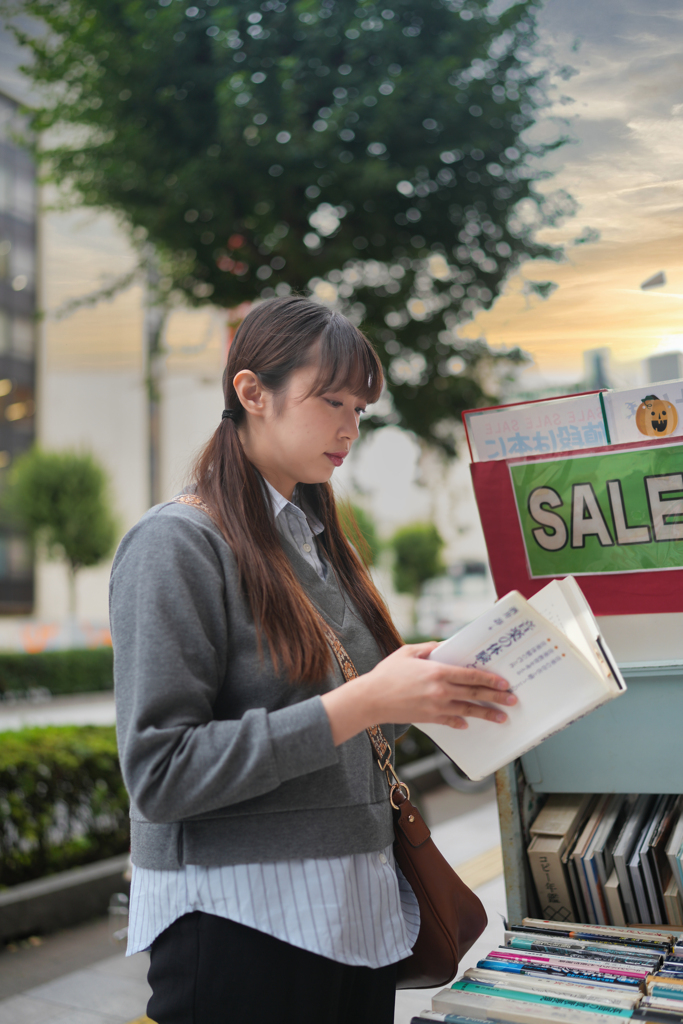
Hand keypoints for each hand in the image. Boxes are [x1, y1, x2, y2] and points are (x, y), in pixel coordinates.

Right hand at [320, 641, 516, 746]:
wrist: (370, 699)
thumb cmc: (387, 673)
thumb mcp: (408, 652)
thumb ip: (429, 648)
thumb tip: (446, 646)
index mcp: (437, 671)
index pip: (471, 675)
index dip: (490, 679)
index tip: (504, 682)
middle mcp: (440, 690)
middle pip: (475, 694)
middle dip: (496, 698)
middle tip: (513, 700)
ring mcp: (436, 707)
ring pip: (468, 710)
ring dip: (487, 714)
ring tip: (502, 717)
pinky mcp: (429, 719)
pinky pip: (451, 721)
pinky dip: (461, 721)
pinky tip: (469, 723)